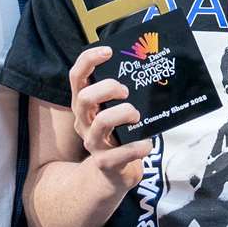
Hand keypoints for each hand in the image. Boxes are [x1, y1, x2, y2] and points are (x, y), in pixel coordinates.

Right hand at [69, 46, 152, 194]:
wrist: (112, 175)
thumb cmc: (119, 134)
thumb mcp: (115, 111)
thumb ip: (124, 94)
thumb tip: (151, 68)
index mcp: (85, 104)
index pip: (76, 76)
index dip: (89, 60)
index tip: (108, 51)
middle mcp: (84, 121)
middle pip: (84, 98)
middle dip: (107, 88)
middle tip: (126, 91)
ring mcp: (93, 142)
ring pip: (101, 123)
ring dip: (123, 114)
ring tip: (136, 115)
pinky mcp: (105, 163)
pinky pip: (120, 153)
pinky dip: (138, 147)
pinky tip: (146, 144)